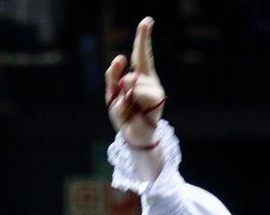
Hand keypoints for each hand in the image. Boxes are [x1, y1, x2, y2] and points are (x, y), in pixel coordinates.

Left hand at [105, 18, 164, 147]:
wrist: (134, 137)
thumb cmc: (125, 116)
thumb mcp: (112, 94)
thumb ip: (112, 75)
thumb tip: (121, 57)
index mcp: (142, 78)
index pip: (142, 54)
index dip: (143, 37)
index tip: (147, 21)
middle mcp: (151, 81)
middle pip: (133, 68)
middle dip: (124, 82)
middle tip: (126, 102)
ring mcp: (156, 90)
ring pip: (132, 81)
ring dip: (124, 96)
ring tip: (130, 109)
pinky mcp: (157, 101)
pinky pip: (136, 92)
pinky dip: (127, 103)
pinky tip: (133, 112)